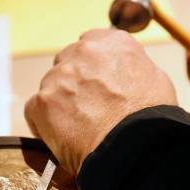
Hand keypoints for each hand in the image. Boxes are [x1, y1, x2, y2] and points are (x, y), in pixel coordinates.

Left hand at [25, 28, 176, 174]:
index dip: (91, 66)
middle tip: (85, 107)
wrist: (133, 147)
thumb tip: (124, 73)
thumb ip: (132, 67)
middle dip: (72, 82)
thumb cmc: (149, 120)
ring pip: (50, 86)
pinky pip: (34, 110)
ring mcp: (60, 76)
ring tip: (76, 127)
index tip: (93, 81)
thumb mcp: (155, 80)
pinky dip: (42, 123)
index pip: (91, 43)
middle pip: (67, 61)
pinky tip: (59, 136)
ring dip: (59, 102)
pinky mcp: (43, 102)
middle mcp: (84, 52)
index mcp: (113, 43)